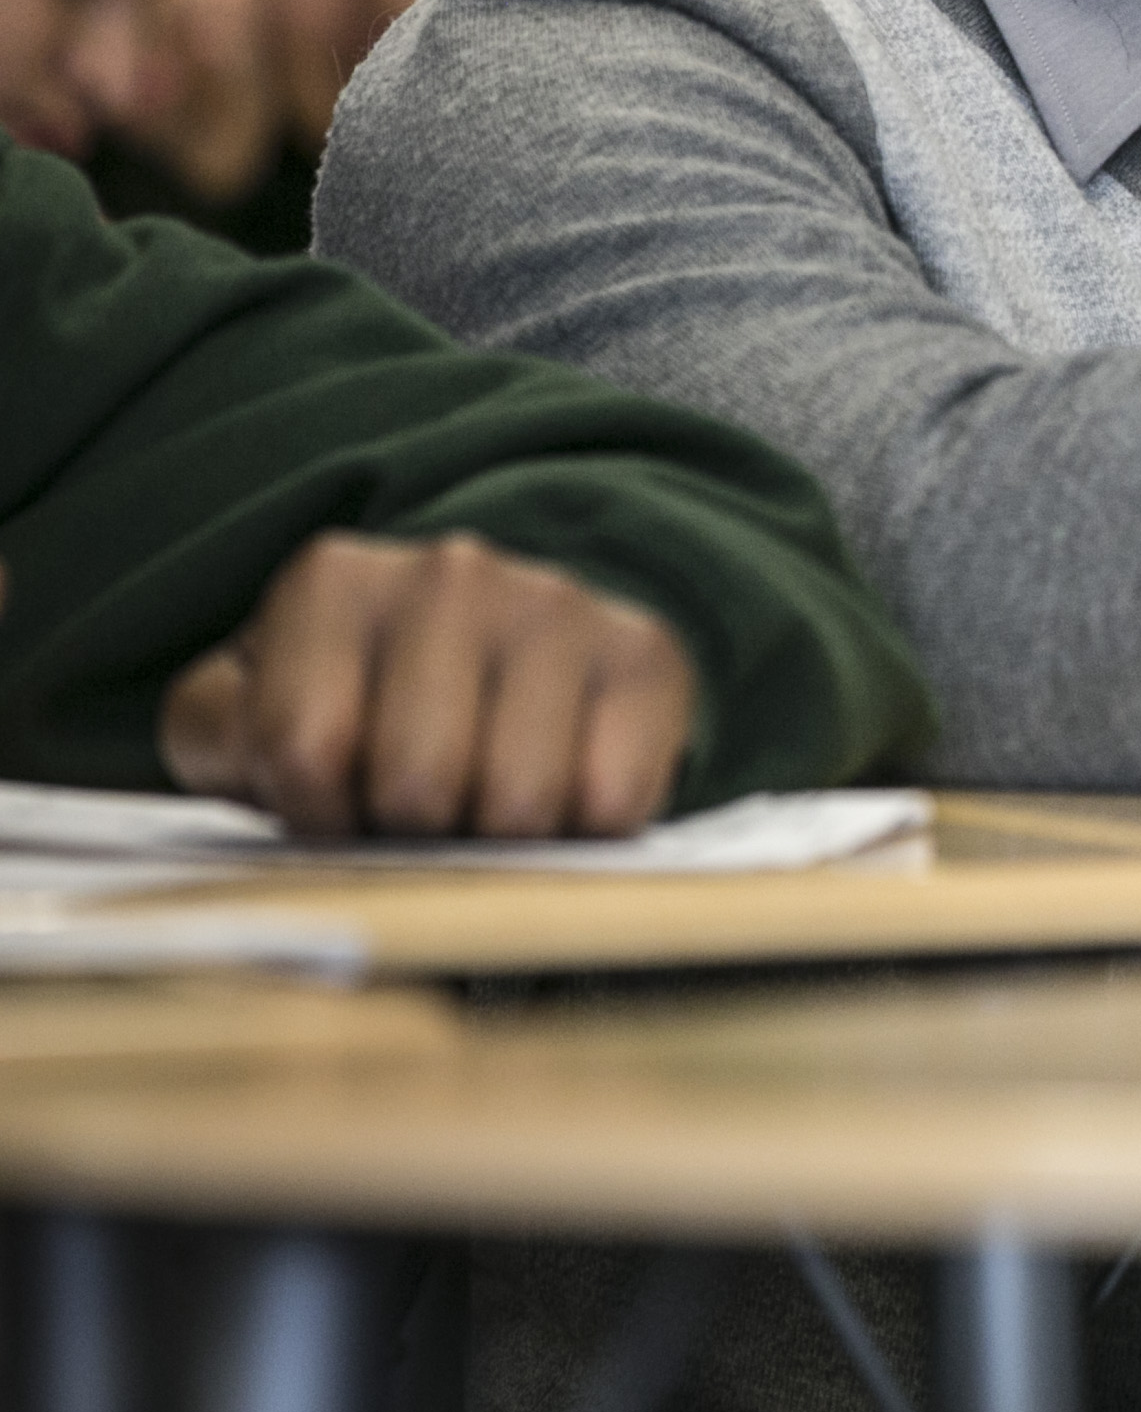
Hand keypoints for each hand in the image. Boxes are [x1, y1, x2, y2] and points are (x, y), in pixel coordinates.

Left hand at [158, 531, 697, 838]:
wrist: (496, 655)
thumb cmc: (354, 708)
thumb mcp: (248, 714)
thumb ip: (222, 735)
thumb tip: (276, 764)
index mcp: (331, 580)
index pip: (304, 751)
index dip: (315, 815)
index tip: (332, 804)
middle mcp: (453, 570)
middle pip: (419, 782)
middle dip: (411, 831)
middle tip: (415, 813)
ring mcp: (558, 605)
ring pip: (520, 802)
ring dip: (498, 840)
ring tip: (482, 801)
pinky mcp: (646, 653)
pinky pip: (612, 803)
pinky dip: (583, 832)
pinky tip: (558, 790)